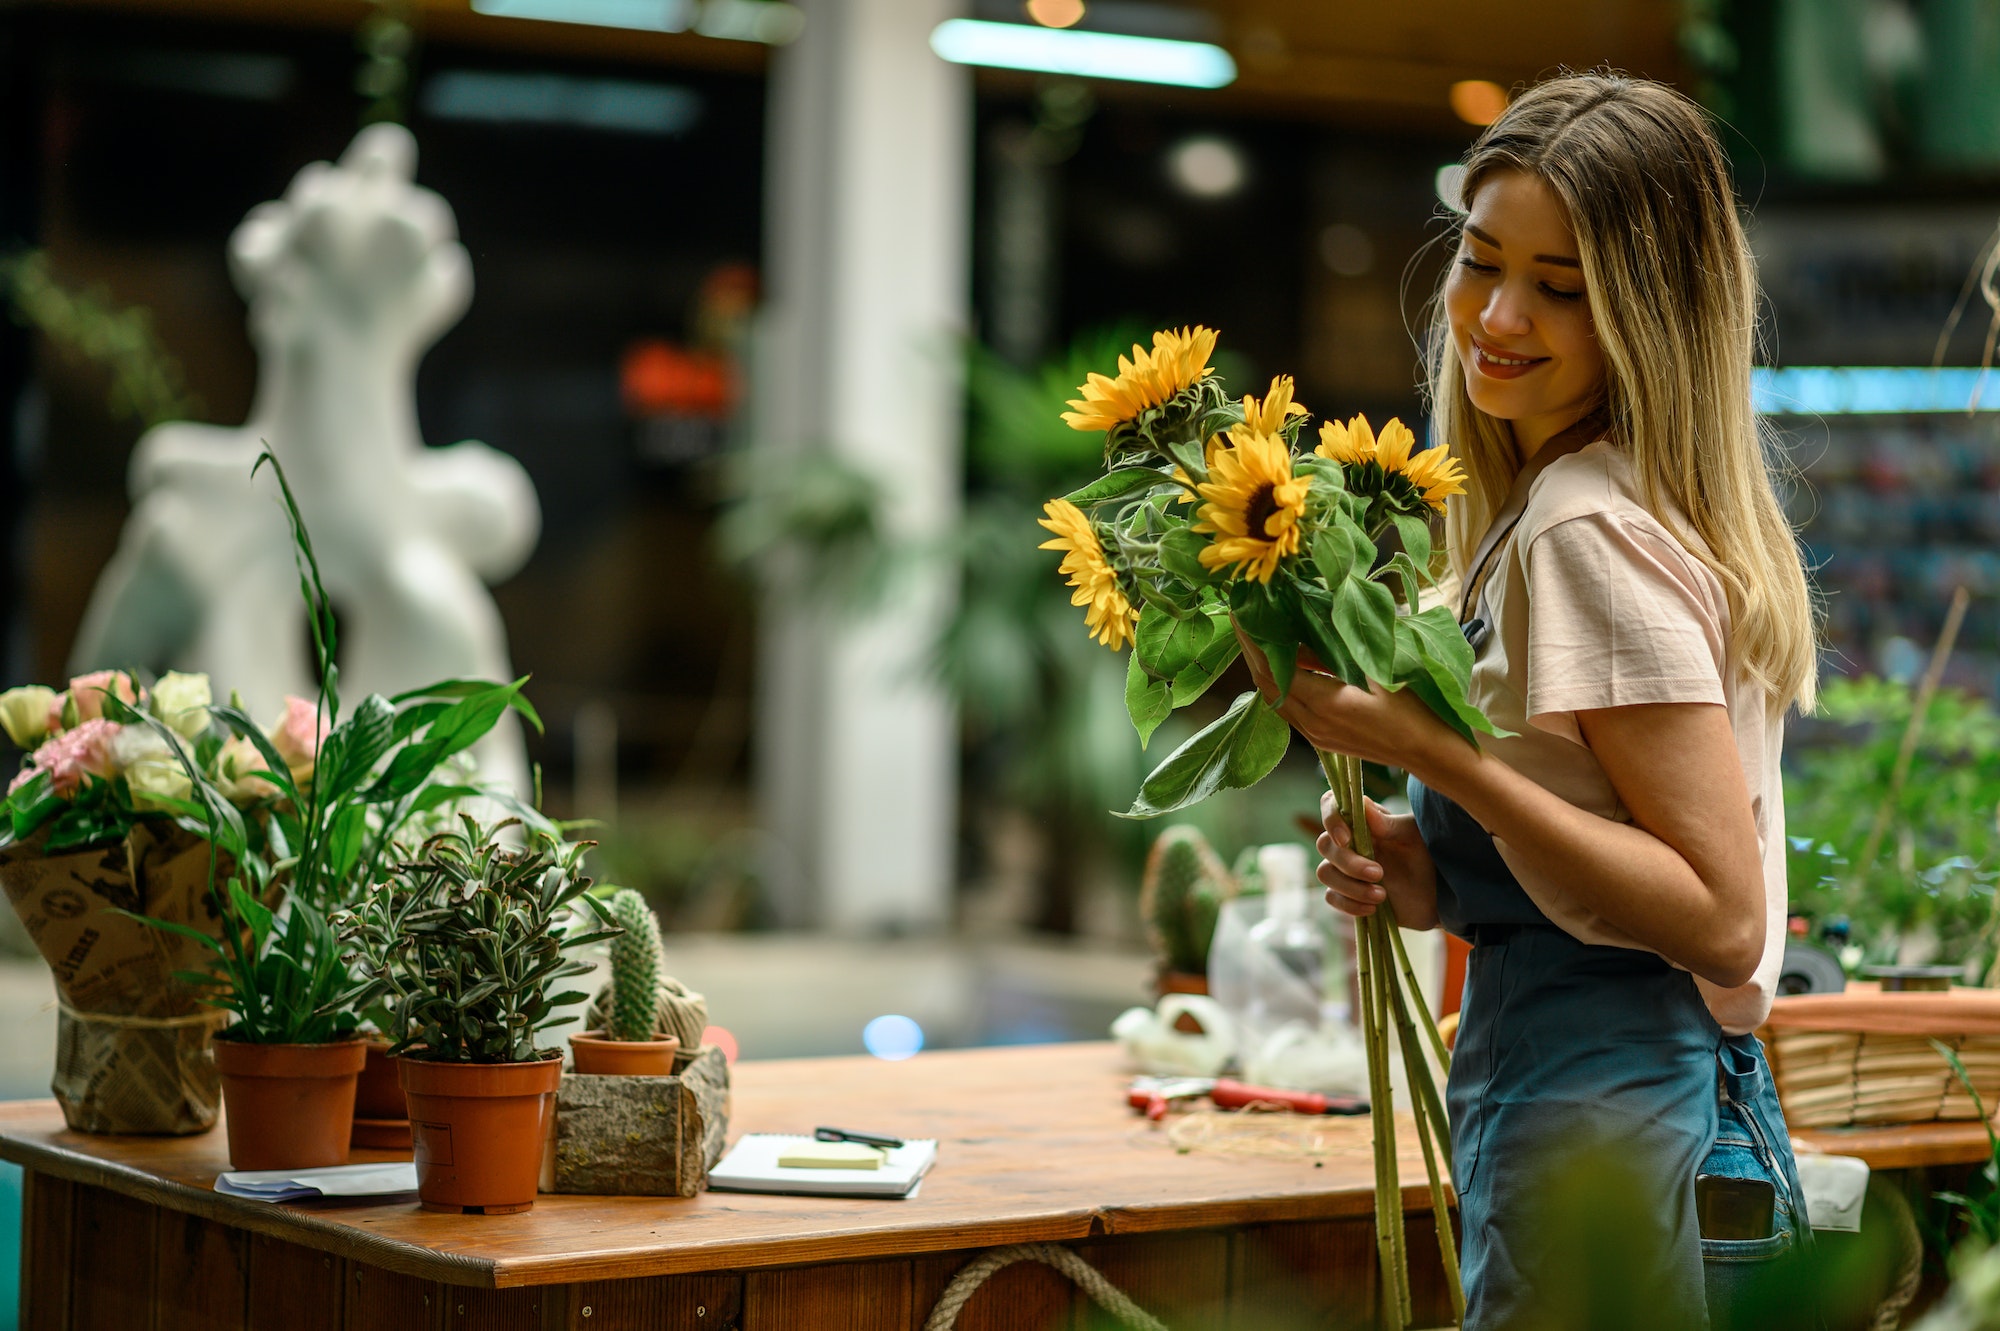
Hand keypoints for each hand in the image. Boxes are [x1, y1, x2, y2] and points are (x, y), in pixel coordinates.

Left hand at [1232, 623, 1458, 776]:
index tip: (1241, 612)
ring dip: (1265, 666)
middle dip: (1252, 650)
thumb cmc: (1413, 708)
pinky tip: (1290, 661)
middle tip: (1244, 617)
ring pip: (1276, 697)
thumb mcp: (1377, 669)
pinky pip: (1290, 708)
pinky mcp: (1322, 739)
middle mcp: (1311, 723)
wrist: (1431, 752)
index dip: (1253, 640)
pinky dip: (1283, 682)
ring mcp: (1315, 735)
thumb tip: (1313, 616)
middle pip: (1266, 684)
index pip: (1272, 668)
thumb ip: (1341, 648)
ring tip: (1261, 633)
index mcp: (1323, 704)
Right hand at [1317, 790, 1438, 928]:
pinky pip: (1332, 898)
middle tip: (1379, 873)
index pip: (1330, 805)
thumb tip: (1363, 804)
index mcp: (1363, 820)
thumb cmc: (1428, 857)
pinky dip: (1349, 904)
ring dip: (1350, 886)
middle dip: (1349, 863)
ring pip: (1325, 873)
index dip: (1330, 818)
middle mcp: (1349, 841)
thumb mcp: (1415, 837)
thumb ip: (1389, 824)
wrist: (1438, 896)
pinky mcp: (1347, 894)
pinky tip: (1373, 908)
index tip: (1346, 838)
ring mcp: (1345, 869)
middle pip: (1325, 845)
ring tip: (1381, 895)